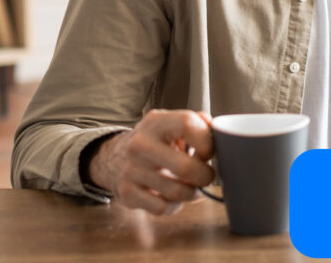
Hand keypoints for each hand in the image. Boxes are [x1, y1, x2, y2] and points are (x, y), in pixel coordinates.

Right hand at [89, 109, 214, 214]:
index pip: (187, 124)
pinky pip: (162, 208)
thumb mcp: (170, 123)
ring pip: (177, 192)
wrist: (113, 156)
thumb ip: (197, 123)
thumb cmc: (154, 141)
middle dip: (205, 176)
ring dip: (192, 193)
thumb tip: (217, 132)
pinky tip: (173, 197)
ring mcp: (131, 170)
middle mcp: (140, 144)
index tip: (209, 152)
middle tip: (206, 175)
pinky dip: (174, 206)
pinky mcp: (127, 192)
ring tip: (193, 186)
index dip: (206, 141)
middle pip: (185, 168)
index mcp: (156, 122)